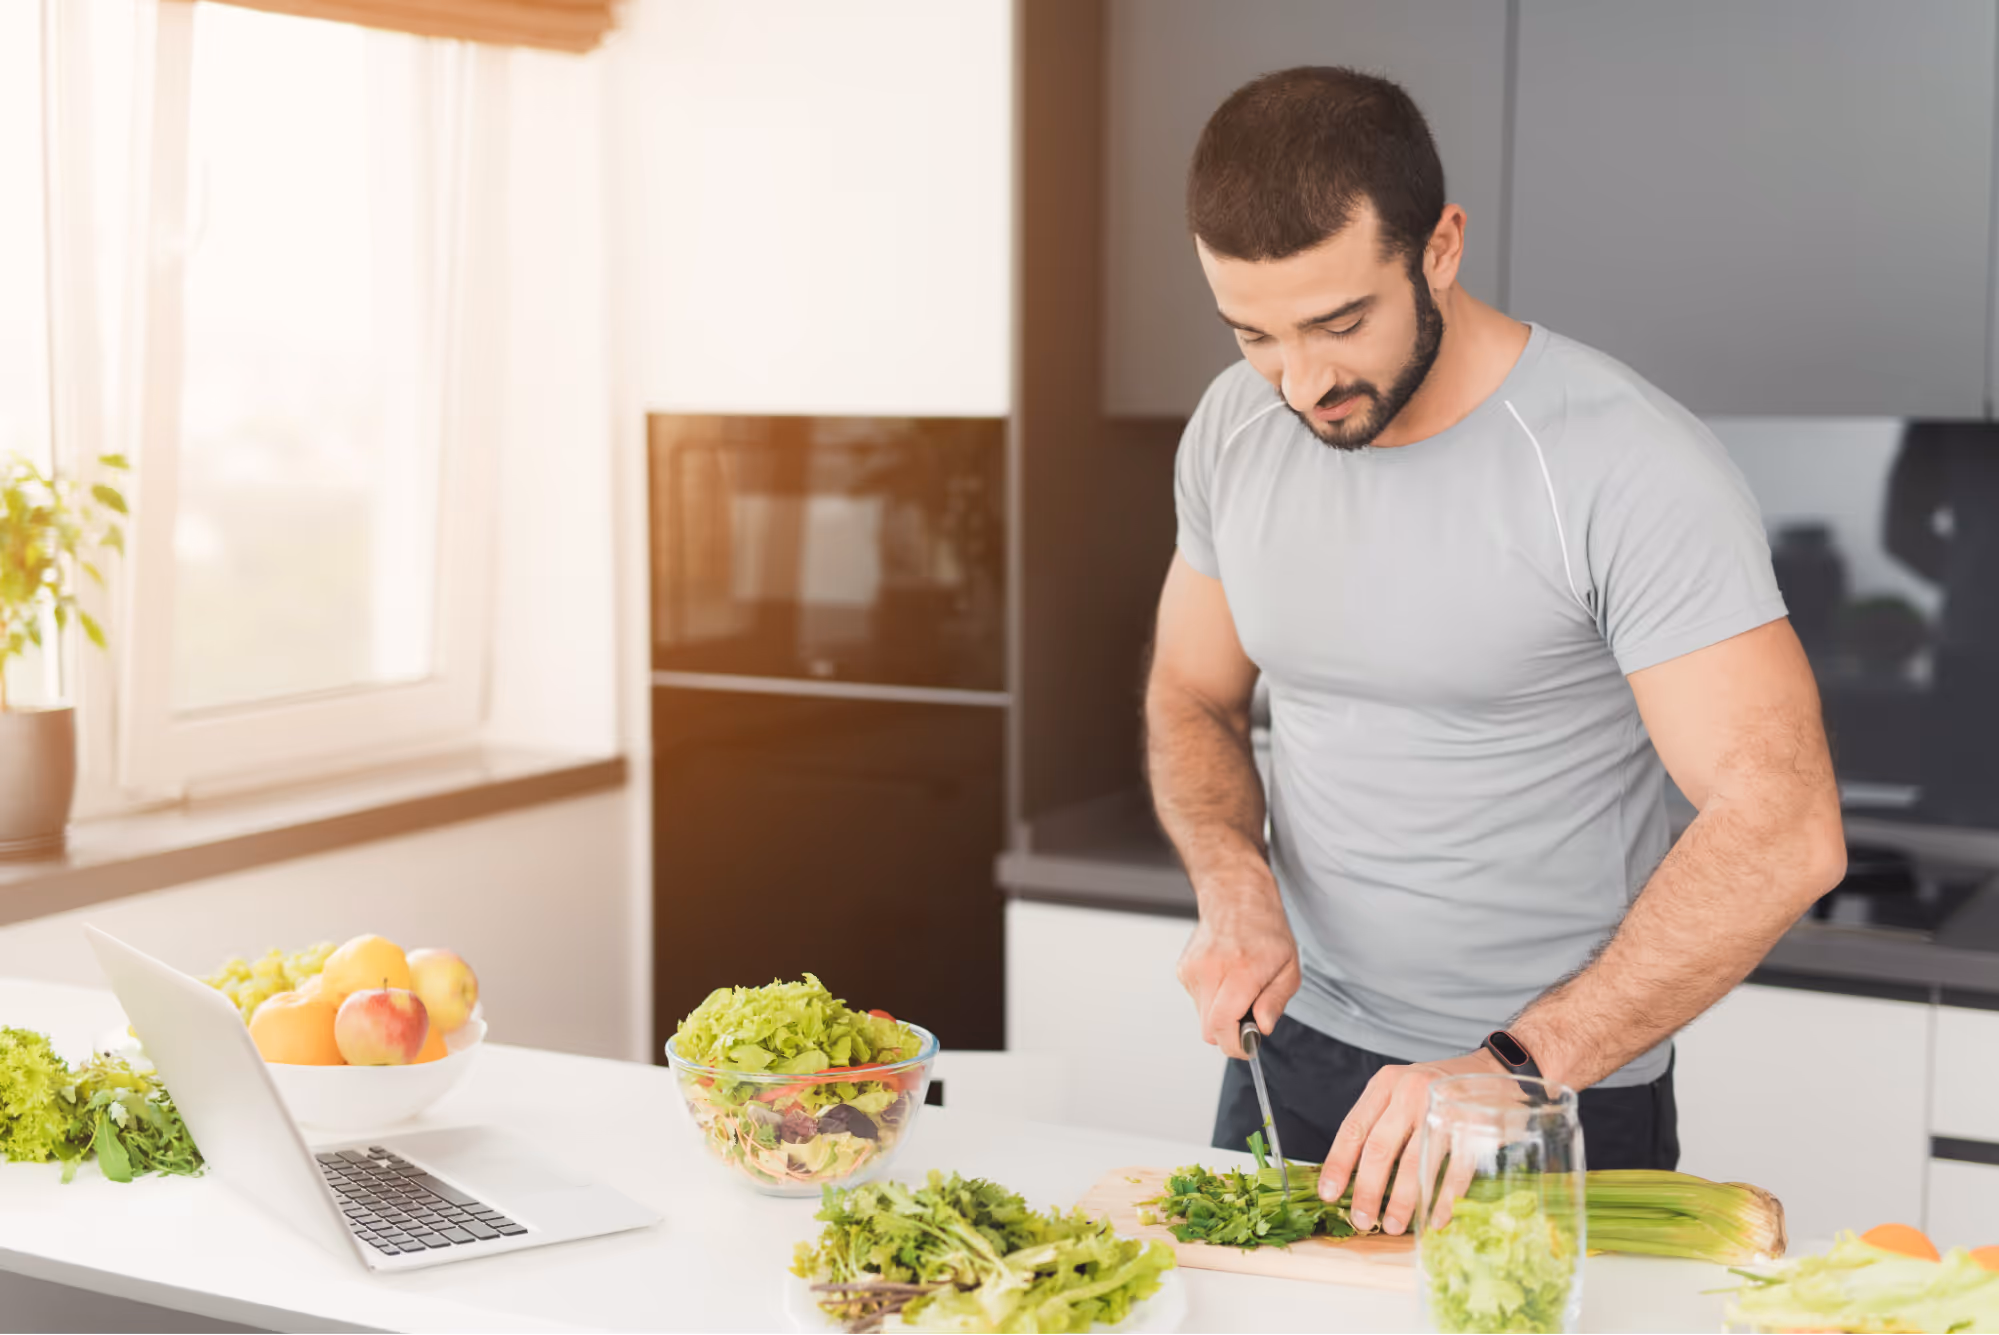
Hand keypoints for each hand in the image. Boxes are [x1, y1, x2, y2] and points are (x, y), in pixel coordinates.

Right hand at [1175, 872, 1299, 1059]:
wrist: (1236, 897)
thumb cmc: (1266, 930)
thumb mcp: (1289, 967)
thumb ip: (1276, 1001)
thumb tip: (1263, 1027)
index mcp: (1241, 971)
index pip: (1222, 1026)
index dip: (1236, 1046)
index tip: (1248, 1045)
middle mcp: (1211, 970)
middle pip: (1209, 1030)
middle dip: (1230, 1032)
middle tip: (1249, 1016)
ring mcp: (1192, 970)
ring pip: (1202, 1018)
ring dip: (1221, 1014)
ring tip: (1237, 988)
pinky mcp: (1183, 970)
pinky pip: (1197, 1001)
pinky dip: (1212, 999)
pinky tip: (1225, 978)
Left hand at [1317, 1049, 1503, 1233]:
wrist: (1491, 1070)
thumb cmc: (1436, 1089)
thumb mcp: (1399, 1092)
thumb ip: (1378, 1123)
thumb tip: (1350, 1175)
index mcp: (1385, 1084)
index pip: (1353, 1128)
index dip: (1338, 1164)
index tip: (1328, 1194)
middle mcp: (1410, 1092)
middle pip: (1380, 1148)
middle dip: (1367, 1190)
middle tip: (1362, 1220)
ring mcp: (1442, 1108)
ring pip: (1415, 1162)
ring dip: (1402, 1200)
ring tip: (1394, 1226)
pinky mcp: (1472, 1126)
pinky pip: (1454, 1169)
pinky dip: (1444, 1199)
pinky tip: (1435, 1219)